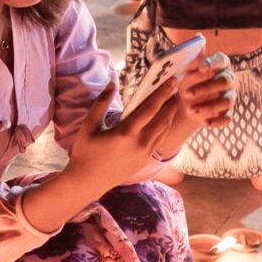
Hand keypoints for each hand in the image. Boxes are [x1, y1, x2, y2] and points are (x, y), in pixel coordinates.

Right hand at [70, 79, 185, 189]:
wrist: (88, 182)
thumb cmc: (85, 152)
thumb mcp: (89, 126)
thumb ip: (100, 103)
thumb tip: (111, 83)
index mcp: (126, 133)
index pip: (151, 108)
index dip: (163, 93)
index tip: (172, 80)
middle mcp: (140, 143)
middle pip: (163, 118)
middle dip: (171, 101)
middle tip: (175, 87)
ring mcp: (144, 153)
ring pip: (164, 129)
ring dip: (170, 114)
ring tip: (172, 100)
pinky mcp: (145, 160)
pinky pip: (160, 140)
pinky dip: (165, 127)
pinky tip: (164, 119)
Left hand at [174, 56, 234, 130]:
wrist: (187, 102)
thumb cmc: (188, 80)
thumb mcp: (186, 71)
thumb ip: (190, 62)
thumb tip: (195, 51)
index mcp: (220, 64)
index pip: (220, 60)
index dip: (212, 63)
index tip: (201, 67)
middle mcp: (229, 78)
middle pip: (225, 81)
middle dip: (206, 88)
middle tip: (187, 93)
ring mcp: (230, 95)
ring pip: (227, 101)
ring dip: (209, 106)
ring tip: (190, 110)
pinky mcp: (227, 112)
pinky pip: (227, 117)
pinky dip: (217, 121)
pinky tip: (205, 122)